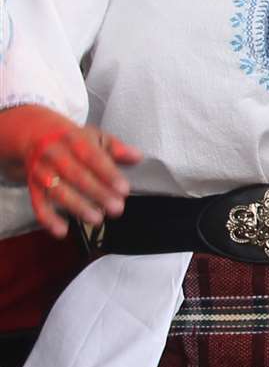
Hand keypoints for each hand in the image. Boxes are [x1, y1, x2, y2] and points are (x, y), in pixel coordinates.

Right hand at [0, 105, 140, 238]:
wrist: (36, 135)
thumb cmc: (73, 139)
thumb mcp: (96, 136)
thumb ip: (117, 147)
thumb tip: (137, 157)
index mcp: (74, 140)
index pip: (93, 157)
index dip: (109, 174)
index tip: (124, 189)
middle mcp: (55, 154)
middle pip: (76, 176)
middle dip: (97, 193)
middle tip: (116, 208)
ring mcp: (42, 170)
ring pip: (57, 191)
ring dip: (77, 207)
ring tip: (97, 219)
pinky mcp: (32, 185)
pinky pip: (38, 204)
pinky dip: (48, 219)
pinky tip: (62, 231)